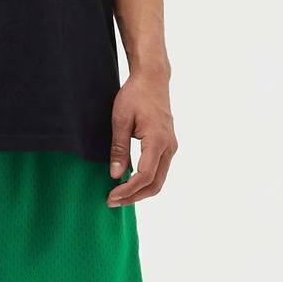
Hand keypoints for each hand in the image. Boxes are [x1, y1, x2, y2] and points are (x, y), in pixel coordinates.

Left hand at [107, 75, 177, 207]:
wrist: (152, 79)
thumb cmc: (135, 95)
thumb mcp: (120, 119)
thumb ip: (119, 149)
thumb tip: (115, 175)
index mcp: (157, 139)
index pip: (145, 175)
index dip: (128, 190)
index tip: (111, 196)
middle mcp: (169, 146)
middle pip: (154, 184)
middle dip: (133, 197)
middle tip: (112, 202)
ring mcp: (171, 147)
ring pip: (158, 181)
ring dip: (139, 193)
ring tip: (119, 197)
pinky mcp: (168, 147)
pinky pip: (159, 172)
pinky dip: (144, 183)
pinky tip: (128, 184)